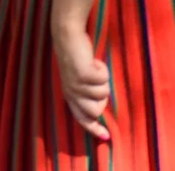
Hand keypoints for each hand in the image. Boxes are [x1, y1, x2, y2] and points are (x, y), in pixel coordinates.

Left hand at [52, 22, 110, 140]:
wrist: (68, 36)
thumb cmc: (76, 56)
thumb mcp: (78, 78)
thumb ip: (85, 93)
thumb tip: (100, 109)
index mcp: (69, 95)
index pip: (81, 119)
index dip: (94, 128)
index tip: (106, 137)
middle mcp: (71, 93)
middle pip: (97, 110)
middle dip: (103, 97)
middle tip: (97, 81)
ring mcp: (76, 84)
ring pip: (103, 94)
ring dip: (103, 80)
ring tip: (94, 68)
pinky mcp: (83, 74)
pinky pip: (103, 79)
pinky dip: (103, 69)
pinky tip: (94, 61)